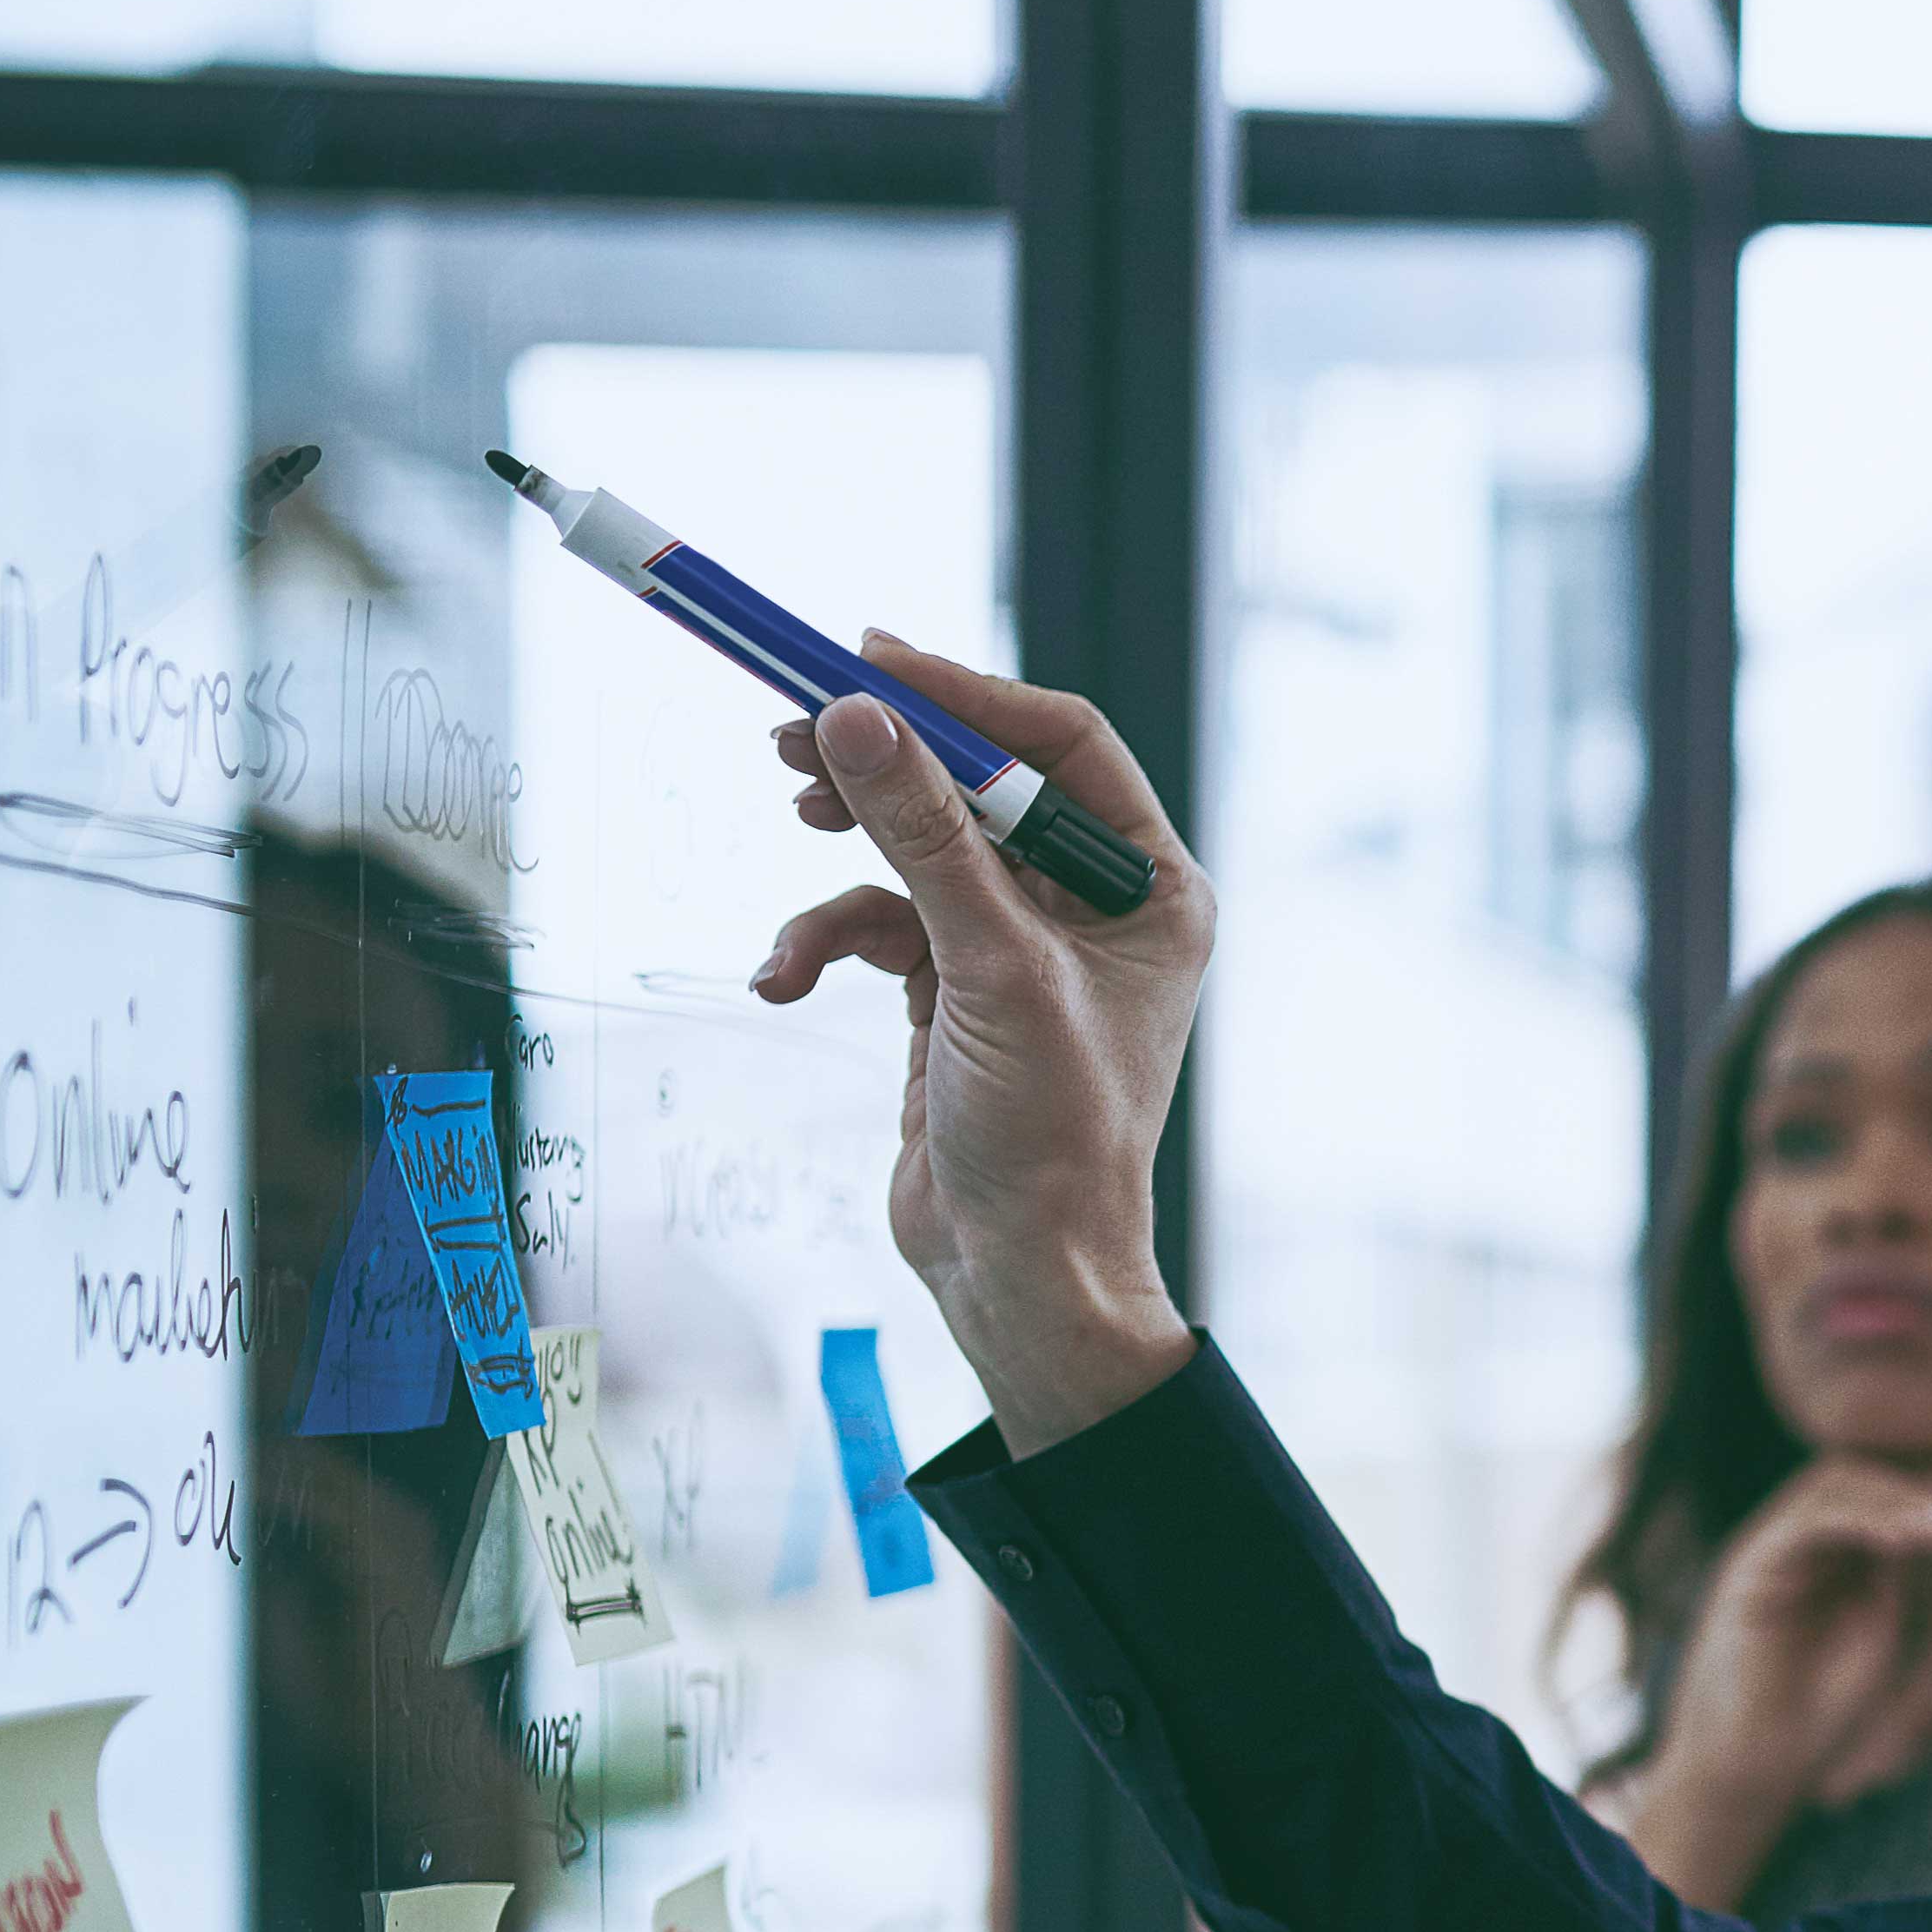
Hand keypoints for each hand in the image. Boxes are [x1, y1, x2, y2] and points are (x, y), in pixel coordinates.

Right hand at [749, 632, 1213, 1455]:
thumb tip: (854, 719)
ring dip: (846, 859)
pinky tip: (784, 979)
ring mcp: (1018, 949)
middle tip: (790, 732)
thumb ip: (923, 837)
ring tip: (791, 831)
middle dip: (885, 764)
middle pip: (976, 786)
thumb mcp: (987, 968)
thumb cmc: (1051, 1135)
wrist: (1018, 1271)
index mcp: (1148, 888)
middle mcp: (1092, 909)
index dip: (966, 696)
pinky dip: (824, 941)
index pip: (1062, 745)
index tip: (867, 660)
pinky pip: (877, 926)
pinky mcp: (952, 993)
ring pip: (914, 853)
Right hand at [1618, 1457, 1931, 1891]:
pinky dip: (1862, 1520)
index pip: (1884, 1484)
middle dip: (1927, 1473)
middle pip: (1862, 1471)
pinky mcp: (1750, 1567)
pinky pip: (1807, 1523)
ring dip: (1906, 1496)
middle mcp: (1800, 1536)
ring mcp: (1772, 1547)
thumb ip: (1910, 1569)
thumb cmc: (1821, 1706)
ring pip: (1836, 1486)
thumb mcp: (1885, 1625)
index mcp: (1835, 1548)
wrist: (1758, 1765)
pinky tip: (1911, 1537)